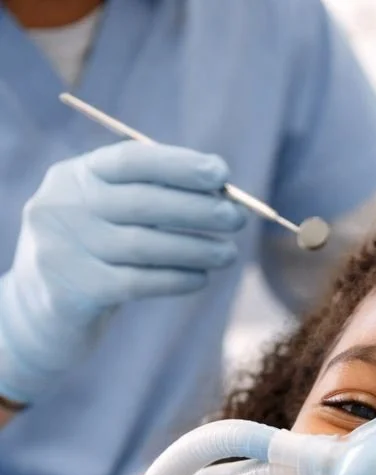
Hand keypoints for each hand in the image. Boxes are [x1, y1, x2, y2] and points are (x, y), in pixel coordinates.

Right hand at [0, 140, 245, 403]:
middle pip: (143, 202)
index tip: (221, 173)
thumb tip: (219, 195)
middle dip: (198, 209)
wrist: (37, 312)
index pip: (130, 159)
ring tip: (228, 253)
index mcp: (73, 176)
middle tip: (237, 218)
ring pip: (145, 245)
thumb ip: (148, 200)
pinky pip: (139, 282)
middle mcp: (63, 206)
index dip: (179, 164)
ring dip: (196, 249)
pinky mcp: (76, 290)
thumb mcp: (104, 217)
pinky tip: (201, 279)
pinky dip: (176, 279)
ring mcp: (65, 248)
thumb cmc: (89, 256)